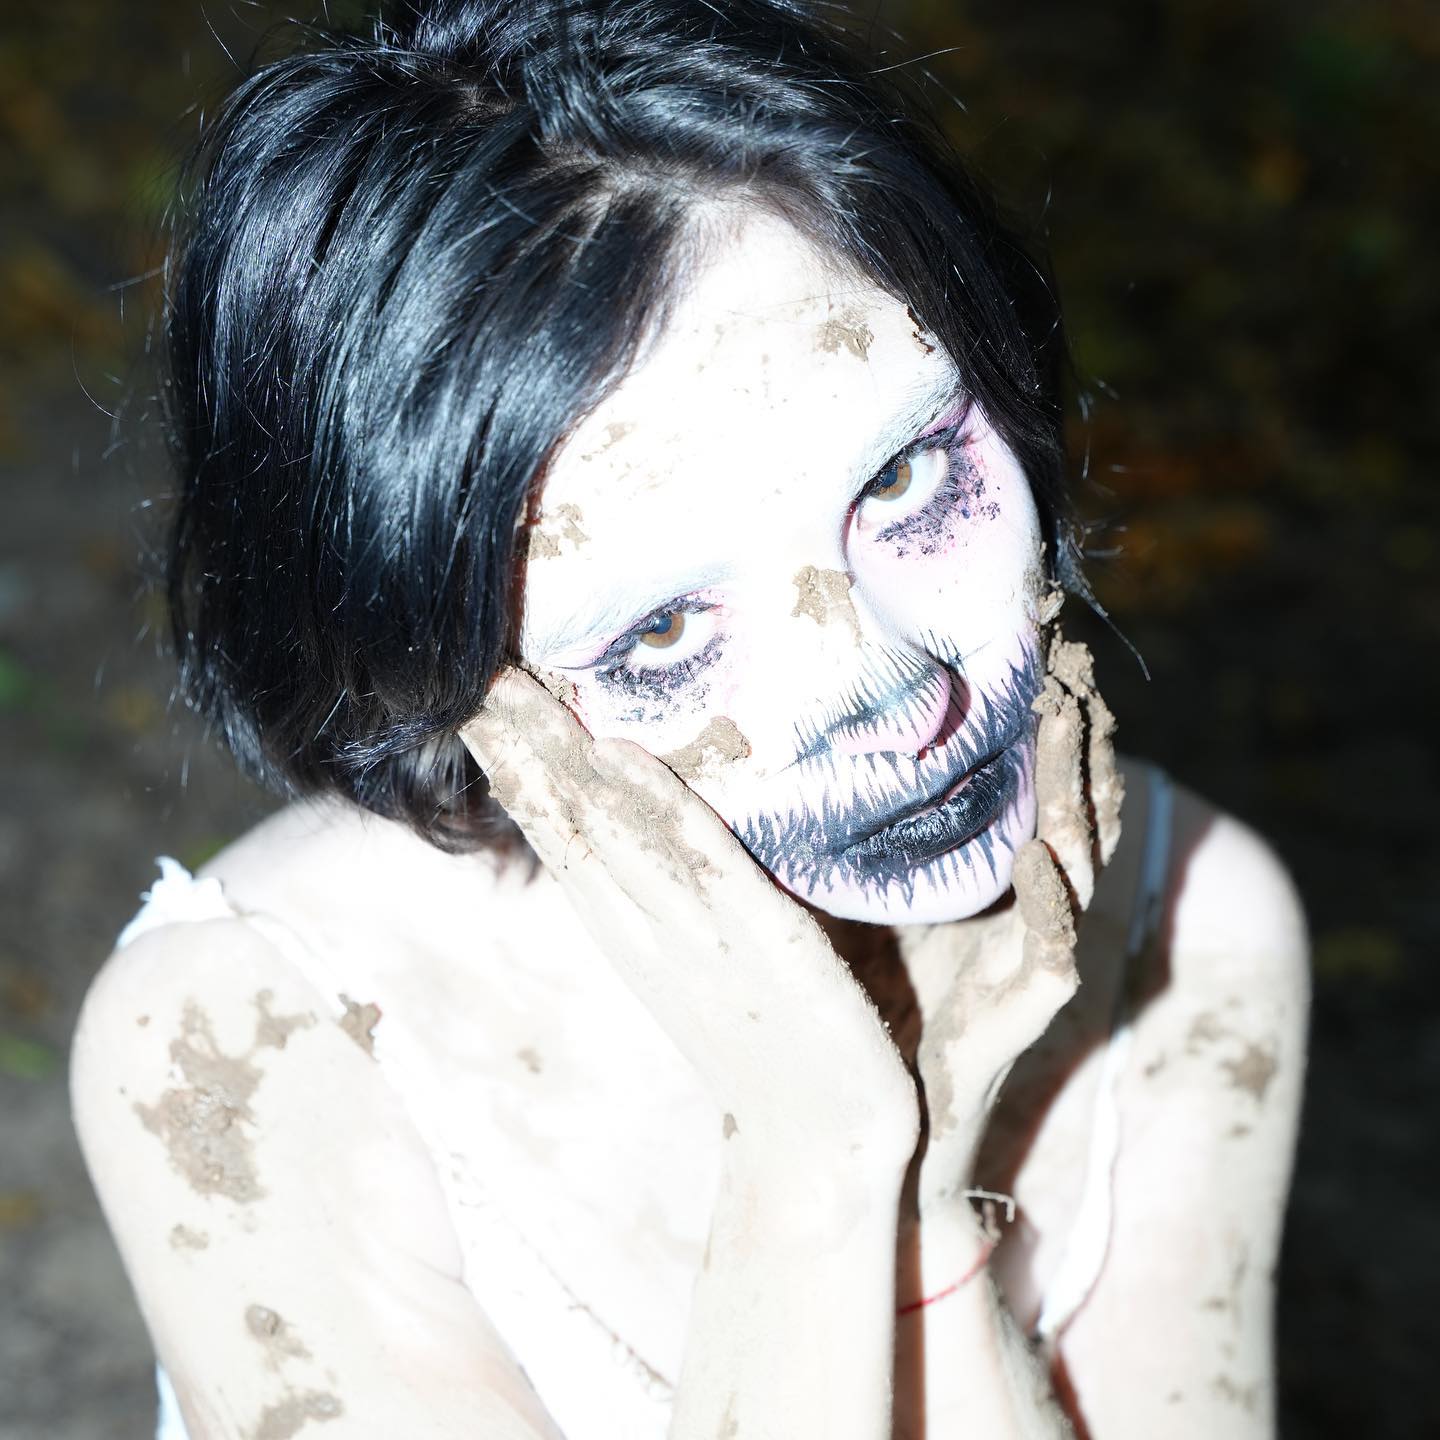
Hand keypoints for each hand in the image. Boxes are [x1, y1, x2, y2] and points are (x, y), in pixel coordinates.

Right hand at [459, 669, 920, 1175]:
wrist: (821, 1142)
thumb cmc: (771, 1042)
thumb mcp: (704, 962)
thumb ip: (677, 894)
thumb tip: (656, 819)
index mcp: (630, 930)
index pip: (560, 831)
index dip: (517, 765)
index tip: (475, 699)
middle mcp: (644, 927)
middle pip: (566, 821)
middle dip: (518, 745)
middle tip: (468, 672)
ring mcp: (696, 934)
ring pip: (609, 831)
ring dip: (559, 760)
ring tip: (509, 693)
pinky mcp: (762, 938)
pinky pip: (699, 859)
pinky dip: (653, 806)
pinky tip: (614, 755)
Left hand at [896, 623, 1123, 1217]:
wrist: (874, 1111)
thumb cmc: (875, 993)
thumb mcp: (874, 887)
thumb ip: (870, 823)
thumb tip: (810, 739)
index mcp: (1007, 876)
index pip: (1048, 782)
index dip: (1055, 717)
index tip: (1045, 642)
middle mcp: (1039, 904)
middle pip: (1081, 801)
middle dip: (1079, 728)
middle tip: (1068, 653)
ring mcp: (1041, 952)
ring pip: (1081, 854)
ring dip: (1075, 783)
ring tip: (1066, 711)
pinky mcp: (1031, 1005)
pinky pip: (1055, 945)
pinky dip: (1051, 898)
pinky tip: (1037, 849)